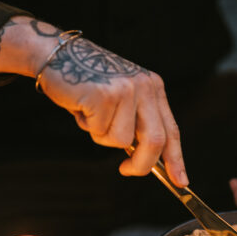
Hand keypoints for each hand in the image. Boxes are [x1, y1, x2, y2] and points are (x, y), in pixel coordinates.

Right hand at [0, 17, 186, 185]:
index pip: (171, 130)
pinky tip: (81, 105)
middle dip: (141, 164)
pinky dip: (86, 125)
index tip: (180, 181)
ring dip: (101, 136)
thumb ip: (136, 123)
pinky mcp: (105, 96)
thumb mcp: (122, 99)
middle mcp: (144, 87)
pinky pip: (99, 131)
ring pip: (121, 140)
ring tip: (90, 114)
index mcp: (153, 87)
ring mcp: (126, 90)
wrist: (56, 54)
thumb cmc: (87, 83)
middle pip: (155, 140)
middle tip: (125, 169)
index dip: (176, 158)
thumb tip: (148, 161)